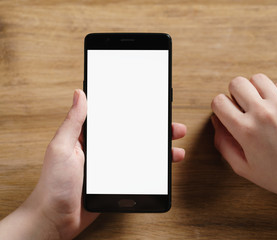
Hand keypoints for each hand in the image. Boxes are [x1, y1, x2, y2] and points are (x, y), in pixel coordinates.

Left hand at [0, 89, 186, 239]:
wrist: (57, 219)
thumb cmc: (53, 185)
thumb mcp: (61, 147)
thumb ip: (73, 122)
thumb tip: (79, 94)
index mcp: (88, 137)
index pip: (115, 118)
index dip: (133, 111)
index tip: (150, 105)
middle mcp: (101, 149)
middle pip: (133, 135)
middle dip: (154, 130)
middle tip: (171, 126)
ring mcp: (111, 166)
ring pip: (139, 152)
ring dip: (158, 149)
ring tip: (174, 148)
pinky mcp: (116, 181)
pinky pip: (138, 171)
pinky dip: (152, 168)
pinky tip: (162, 166)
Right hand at [211, 74, 276, 238]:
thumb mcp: (243, 168)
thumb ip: (224, 144)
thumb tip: (217, 122)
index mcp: (245, 130)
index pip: (219, 101)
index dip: (219, 107)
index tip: (226, 113)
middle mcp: (262, 113)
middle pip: (237, 83)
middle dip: (234, 93)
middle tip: (242, 107)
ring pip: (258, 79)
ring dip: (255, 89)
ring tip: (260, 104)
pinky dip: (275, 93)